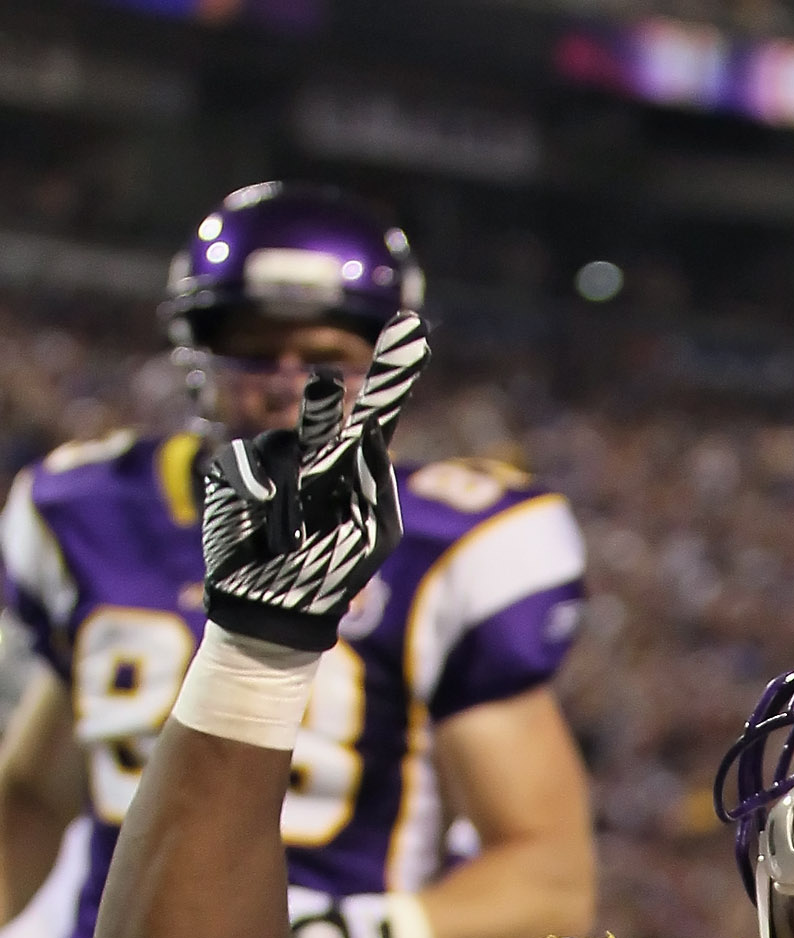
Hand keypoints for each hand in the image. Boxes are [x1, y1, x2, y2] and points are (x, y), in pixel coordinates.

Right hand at [199, 312, 427, 653]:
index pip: (375, 413)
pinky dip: (262, 498)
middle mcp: (312, 455)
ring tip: (293, 537)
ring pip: (285, 450)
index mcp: (352, 468)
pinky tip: (265, 528)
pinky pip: (249, 469)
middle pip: (321, 413)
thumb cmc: (332, 573)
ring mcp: (272, 461)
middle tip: (330, 386)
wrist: (275, 607)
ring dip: (295, 495)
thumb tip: (364, 431)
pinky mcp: (235, 472)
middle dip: (323, 406)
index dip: (392, 372)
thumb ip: (378, 481)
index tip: (414, 329)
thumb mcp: (373, 533)